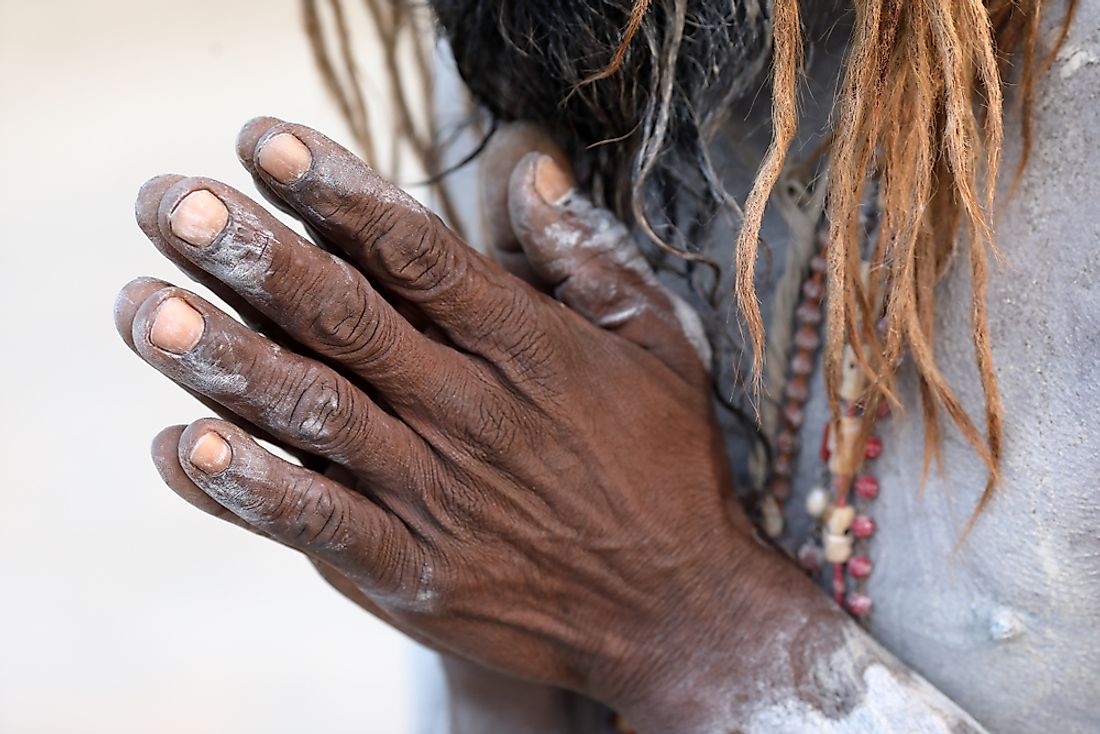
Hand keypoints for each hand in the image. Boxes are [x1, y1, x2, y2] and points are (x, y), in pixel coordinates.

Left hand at [115, 117, 788, 730]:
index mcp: (526, 347)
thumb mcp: (657, 343)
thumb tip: (530, 171)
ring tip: (146, 309)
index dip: (336, 193)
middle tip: (168, 202)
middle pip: (344, 319)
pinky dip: (248, 490)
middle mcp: (469, 411)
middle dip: (250, 255)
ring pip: (314, 414)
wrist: (681, 611)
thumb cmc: (667, 464)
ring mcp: (436, 496)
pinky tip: (182, 447)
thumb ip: (588, 256)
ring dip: (221, 361)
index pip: (416, 254)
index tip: (266, 143)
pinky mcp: (415, 572)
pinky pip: (318, 526)